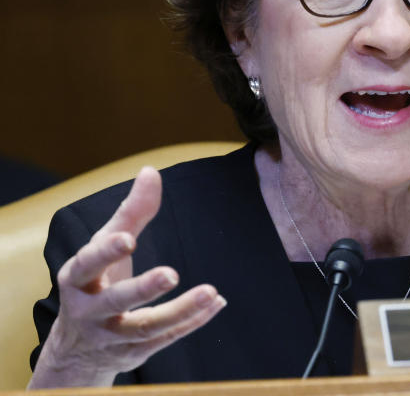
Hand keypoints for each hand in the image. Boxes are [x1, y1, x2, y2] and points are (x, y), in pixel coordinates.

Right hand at [29, 167, 226, 387]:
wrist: (77, 347)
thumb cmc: (96, 281)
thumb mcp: (104, 246)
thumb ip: (131, 212)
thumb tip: (151, 171)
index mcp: (78, 277)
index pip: (89, 264)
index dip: (107, 252)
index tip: (128, 238)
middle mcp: (90, 310)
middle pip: (115, 301)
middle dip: (141, 288)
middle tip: (171, 274)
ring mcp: (112, 335)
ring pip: (145, 328)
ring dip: (180, 311)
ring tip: (211, 292)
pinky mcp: (133, 352)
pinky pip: (165, 339)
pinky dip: (192, 322)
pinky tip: (216, 303)